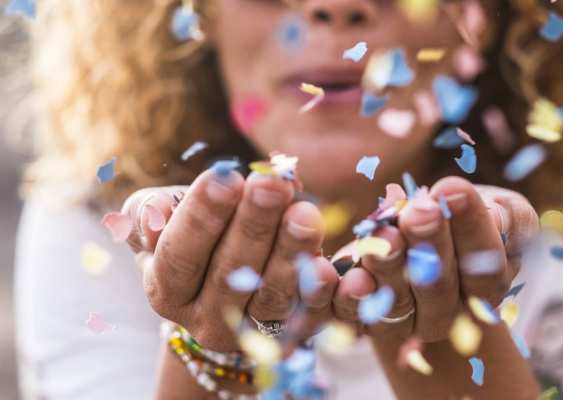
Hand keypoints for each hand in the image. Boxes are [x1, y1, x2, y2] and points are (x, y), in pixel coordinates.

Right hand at [122, 168, 337, 350]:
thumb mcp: (160, 217)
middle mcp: (205, 320)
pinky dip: (320, 291)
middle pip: (229, 274)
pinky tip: (330, 264)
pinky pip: (309, 316)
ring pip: (271, 296)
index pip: (179, 255)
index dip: (201, 217)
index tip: (226, 177)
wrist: (227, 276)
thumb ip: (149, 211)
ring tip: (305, 211)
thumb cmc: (192, 232)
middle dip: (253, 225)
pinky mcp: (291, 336)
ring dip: (290, 252)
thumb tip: (156, 211)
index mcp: (166, 290)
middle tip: (272, 184)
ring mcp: (250, 334)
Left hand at [332, 176, 538, 342]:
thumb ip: (508, 216)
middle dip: (429, 243)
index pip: (485, 262)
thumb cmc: (467, 217)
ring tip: (384, 231)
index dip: (471, 226)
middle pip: (440, 285)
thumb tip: (498, 216)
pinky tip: (348, 274)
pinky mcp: (367, 319)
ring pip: (398, 301)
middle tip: (419, 210)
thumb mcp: (501, 209)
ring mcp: (408, 320)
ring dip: (389, 266)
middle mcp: (450, 311)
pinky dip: (350, 298)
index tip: (452, 187)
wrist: (422, 240)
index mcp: (488, 283)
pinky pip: (356, 316)